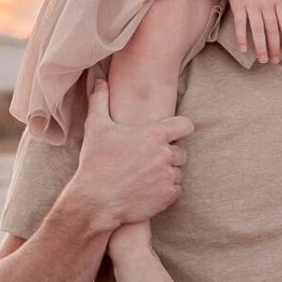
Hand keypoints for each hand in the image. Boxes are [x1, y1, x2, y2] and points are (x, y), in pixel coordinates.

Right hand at [73, 75, 191, 230]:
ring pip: (178, 172)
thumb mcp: (96, 127)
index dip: (180, 128)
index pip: (186, 125)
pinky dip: (166, 191)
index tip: (173, 133)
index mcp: (154, 134)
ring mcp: (168, 176)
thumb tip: (99, 80)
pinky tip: (148, 190)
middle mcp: (166, 154)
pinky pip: (176, 190)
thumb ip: (100, 100)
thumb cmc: (96, 162)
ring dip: (167, 173)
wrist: (96, 200)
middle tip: (148, 160)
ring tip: (145, 176)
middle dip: (168, 154)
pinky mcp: (168, 196)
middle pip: (181, 151)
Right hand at [227, 0, 281, 64]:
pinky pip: (241, 24)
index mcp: (279, 0)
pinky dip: (241, 37)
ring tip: (263, 60)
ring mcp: (252, 5)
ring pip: (258, 30)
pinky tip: (243, 49)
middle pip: (272, 30)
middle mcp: (267, 4)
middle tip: (275, 61)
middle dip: (275, 47)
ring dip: (261, 47)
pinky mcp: (238, 5)